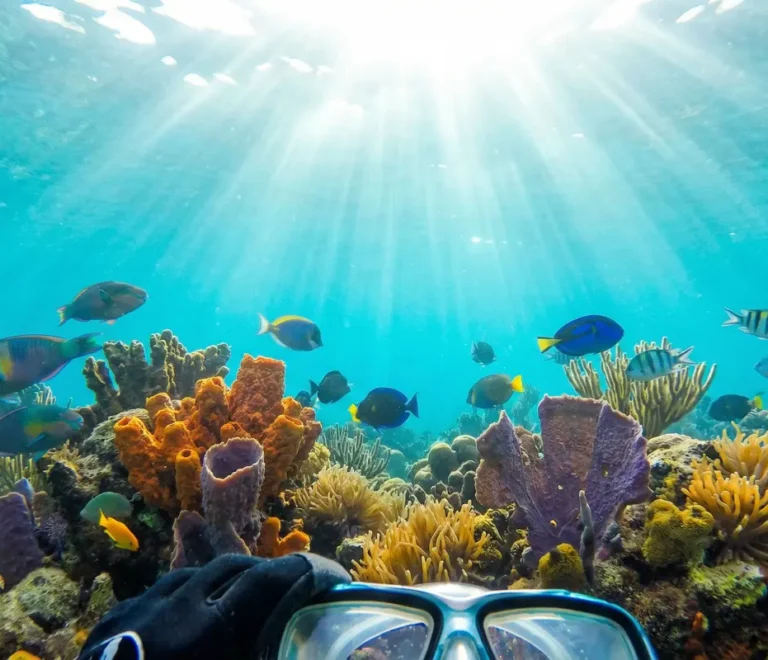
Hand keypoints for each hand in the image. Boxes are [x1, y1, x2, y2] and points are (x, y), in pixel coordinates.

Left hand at [79, 553, 349, 659]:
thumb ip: (253, 647)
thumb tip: (289, 645)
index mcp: (209, 630)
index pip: (263, 581)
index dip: (295, 573)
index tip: (319, 574)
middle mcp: (178, 605)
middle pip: (230, 568)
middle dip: (259, 571)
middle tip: (276, 586)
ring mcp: (141, 605)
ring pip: (190, 575)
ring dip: (215, 582)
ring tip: (227, 597)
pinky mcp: (113, 616)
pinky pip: (153, 594)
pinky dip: (174, 599)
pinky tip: (178, 613)